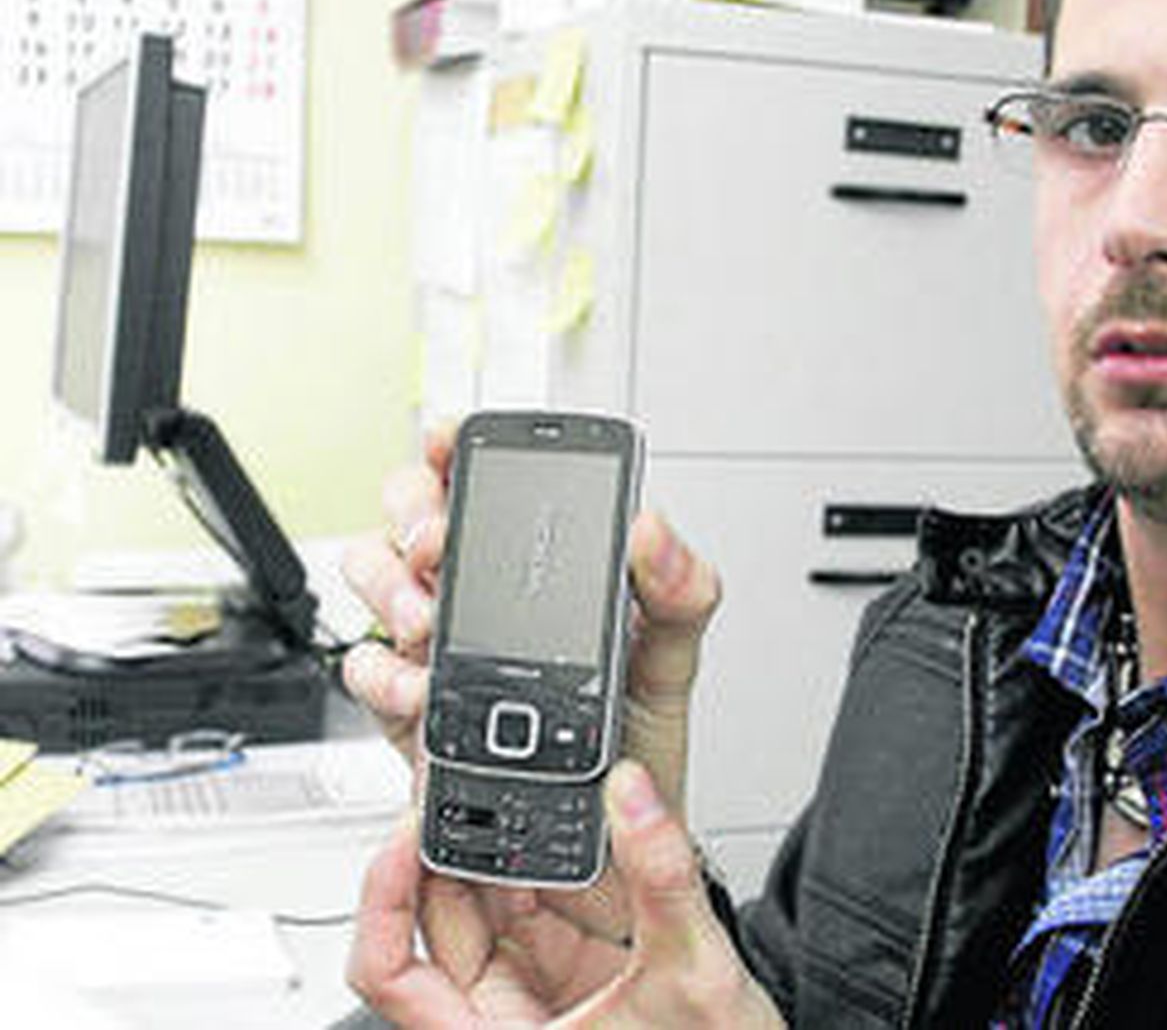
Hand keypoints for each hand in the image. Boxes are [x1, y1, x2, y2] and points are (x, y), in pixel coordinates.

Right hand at [340, 422, 721, 940]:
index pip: (488, 484)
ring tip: (428, 622)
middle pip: (410, 515)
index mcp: (544, 570)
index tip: (449, 440)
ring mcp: (437, 648)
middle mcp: (480, 596)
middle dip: (412, 516)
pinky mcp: (408, 706)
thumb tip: (653, 532)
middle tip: (439, 544)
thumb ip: (678, 592)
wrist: (607, 851)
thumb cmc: (635, 748)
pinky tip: (421, 690)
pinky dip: (381, 673)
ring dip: (388, 589)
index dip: (456, 449)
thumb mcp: (668, 662)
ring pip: (372, 578)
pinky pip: (363, 669)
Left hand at [349, 761, 783, 1028]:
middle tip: (448, 780)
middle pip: (429, 924)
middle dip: (436, 848)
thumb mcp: (695, 971)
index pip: (388, 972)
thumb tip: (631, 795)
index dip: (381, 900)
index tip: (407, 834)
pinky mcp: (563, 968)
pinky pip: (523, 902)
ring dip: (481, 846)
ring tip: (488, 785)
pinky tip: (538, 816)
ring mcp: (529, 992)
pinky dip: (526, 855)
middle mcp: (500, 1020)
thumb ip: (662, 877)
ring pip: (475, 907)